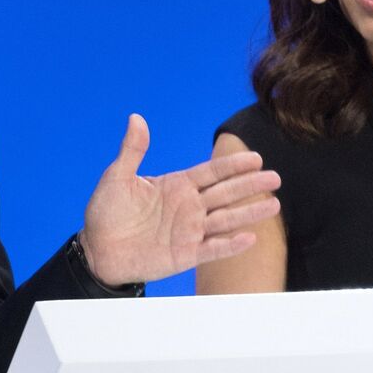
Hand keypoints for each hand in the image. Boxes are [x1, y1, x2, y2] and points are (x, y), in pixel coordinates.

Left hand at [80, 114, 280, 286]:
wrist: (97, 250)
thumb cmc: (106, 213)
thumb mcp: (117, 177)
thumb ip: (133, 150)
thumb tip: (136, 118)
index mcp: (176, 186)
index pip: (211, 172)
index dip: (233, 166)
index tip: (256, 158)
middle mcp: (188, 207)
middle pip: (226, 193)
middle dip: (250, 185)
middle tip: (275, 178)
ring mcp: (189, 231)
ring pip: (226, 220)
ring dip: (249, 213)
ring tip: (274, 205)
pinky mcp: (185, 255)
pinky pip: (212, 249)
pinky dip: (230, 245)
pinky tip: (249, 238)